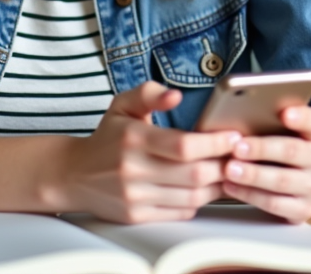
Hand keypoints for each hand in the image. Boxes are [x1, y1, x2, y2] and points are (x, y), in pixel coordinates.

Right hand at [55, 82, 240, 223]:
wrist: (73, 174)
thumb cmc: (106, 138)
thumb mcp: (122, 105)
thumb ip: (149, 94)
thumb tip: (175, 95)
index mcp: (134, 138)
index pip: (183, 145)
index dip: (215, 143)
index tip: (233, 136)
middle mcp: (134, 169)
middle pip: (194, 174)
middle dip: (222, 165)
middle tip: (237, 155)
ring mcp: (135, 196)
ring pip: (192, 197)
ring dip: (216, 185)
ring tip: (226, 171)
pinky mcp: (137, 215)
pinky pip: (180, 212)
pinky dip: (198, 201)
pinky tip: (204, 187)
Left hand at [221, 105, 310, 223]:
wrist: (310, 182)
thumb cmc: (289, 149)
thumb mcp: (290, 132)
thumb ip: (274, 121)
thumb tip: (243, 111)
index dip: (301, 117)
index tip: (284, 113)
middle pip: (292, 151)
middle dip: (262, 149)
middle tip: (237, 147)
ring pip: (282, 180)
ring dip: (252, 175)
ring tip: (230, 169)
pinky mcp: (304, 209)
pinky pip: (274, 203)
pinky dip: (250, 195)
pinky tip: (231, 186)